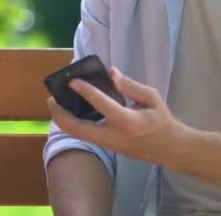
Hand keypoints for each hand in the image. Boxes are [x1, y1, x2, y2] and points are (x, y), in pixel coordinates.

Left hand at [48, 67, 187, 164]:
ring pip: (77, 134)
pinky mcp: (105, 146)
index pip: (101, 105)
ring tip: (55, 105)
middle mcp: (113, 135)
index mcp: (128, 121)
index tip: (73, 81)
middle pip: (77, 129)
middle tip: (51, 99)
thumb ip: (130, 86)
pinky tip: (68, 112)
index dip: (85, 91)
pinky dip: (72, 124)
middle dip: (60, 114)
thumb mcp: (152, 98)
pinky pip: (83, 135)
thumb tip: (112, 73)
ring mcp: (107, 144)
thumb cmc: (161, 120)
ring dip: (63, 120)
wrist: (169, 148)